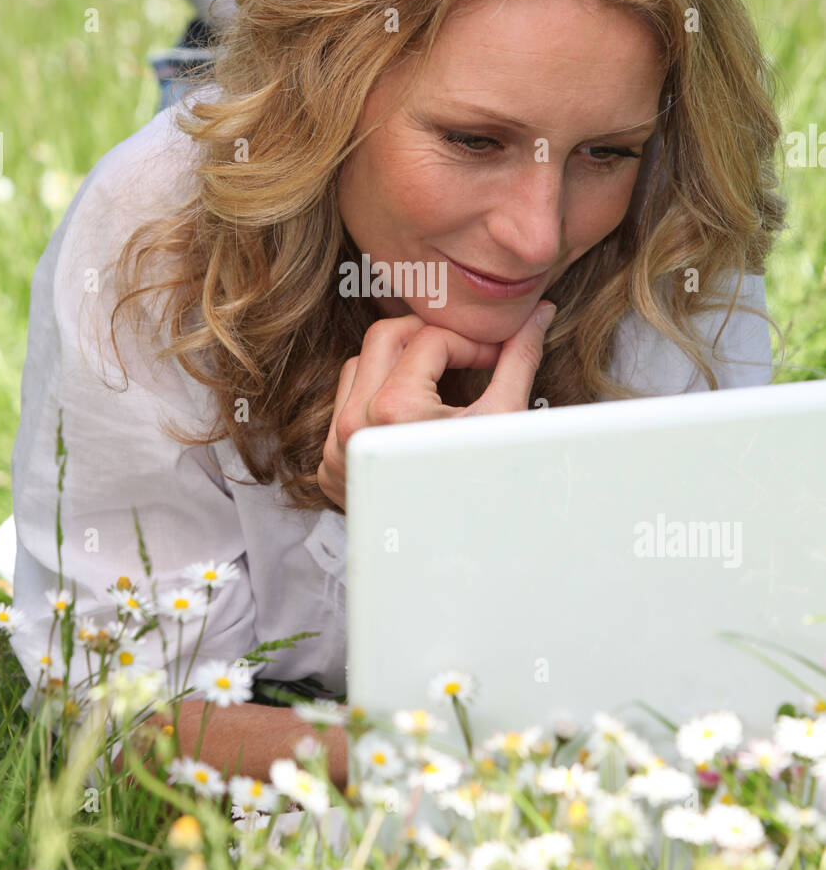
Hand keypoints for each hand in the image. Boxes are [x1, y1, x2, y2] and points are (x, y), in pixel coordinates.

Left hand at [316, 301, 556, 508]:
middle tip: (464, 353)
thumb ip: (518, 358)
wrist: (453, 558)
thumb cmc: (484, 489)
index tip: (495, 357)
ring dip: (398, 364)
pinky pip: (344, 406)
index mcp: (394, 411)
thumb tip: (540, 311)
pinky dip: (375, 397)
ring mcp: (336, 447)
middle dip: (428, 337)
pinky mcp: (328, 465)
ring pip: (358, 366)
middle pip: (384, 337)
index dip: (471, 342)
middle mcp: (354, 426)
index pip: (431, 339)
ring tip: (439, 383)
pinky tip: (411, 415)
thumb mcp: (504, 419)